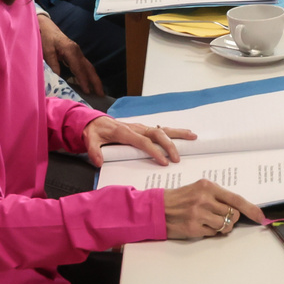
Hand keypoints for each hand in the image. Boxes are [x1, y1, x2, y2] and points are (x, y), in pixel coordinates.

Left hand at [38, 16, 104, 96]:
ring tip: (99, 91)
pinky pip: (85, 66)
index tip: (87, 91)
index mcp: (71, 50)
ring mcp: (78, 53)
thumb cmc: (46, 38)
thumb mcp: (46, 50)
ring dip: (94, 79)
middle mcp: (77, 52)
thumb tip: (58, 76)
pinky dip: (89, 75)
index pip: (79, 68)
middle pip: (89, 68)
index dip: (84, 80)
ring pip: (89, 67)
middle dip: (96, 81)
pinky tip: (90, 83)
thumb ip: (52, 63)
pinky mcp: (76, 55)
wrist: (47, 28)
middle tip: (101, 94)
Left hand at [82, 115, 197, 167]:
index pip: (143, 142)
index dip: (154, 151)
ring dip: (178, 133)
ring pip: (163, 129)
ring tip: (193, 137)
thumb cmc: (95, 131)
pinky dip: (175, 132)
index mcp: (125, 132)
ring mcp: (142, 128)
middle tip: (177, 159)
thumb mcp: (90, 140)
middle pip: (158, 134)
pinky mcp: (145, 129)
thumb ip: (93, 150)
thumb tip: (98, 162)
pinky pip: (162, 130)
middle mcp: (137, 128)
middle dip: (169, 145)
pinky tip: (186, 135)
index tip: (164, 162)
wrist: (95, 121)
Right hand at [163, 179, 264, 239]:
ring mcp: (199, 214)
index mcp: (208, 187)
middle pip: (233, 214)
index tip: (260, 216)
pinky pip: (213, 233)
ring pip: (225, 225)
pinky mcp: (194, 228)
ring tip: (210, 221)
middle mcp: (204, 199)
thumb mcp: (199, 189)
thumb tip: (239, 208)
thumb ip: (218, 196)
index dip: (251, 209)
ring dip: (222, 226)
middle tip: (221, 217)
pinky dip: (210, 231)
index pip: (236, 199)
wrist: (158, 208)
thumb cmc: (181, 198)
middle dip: (231, 218)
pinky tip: (200, 225)